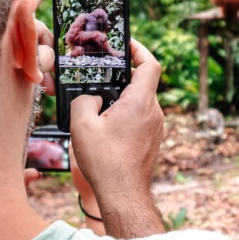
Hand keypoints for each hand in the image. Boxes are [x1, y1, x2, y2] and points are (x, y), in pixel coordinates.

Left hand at [17, 0, 67, 89]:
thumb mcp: (1, 43)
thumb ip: (27, 34)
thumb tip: (40, 40)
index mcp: (8, 13)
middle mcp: (11, 28)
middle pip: (41, 28)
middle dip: (42, 46)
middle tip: (28, 67)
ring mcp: (13, 48)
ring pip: (43, 49)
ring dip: (43, 64)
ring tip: (33, 80)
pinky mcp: (17, 67)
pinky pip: (40, 66)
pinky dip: (44, 75)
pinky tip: (45, 88)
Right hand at [69, 40, 164, 237]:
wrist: (123, 195)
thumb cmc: (105, 162)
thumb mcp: (82, 125)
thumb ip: (84, 100)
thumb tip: (92, 97)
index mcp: (141, 102)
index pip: (150, 64)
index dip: (140, 49)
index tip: (126, 44)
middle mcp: (154, 112)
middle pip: (143, 83)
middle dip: (122, 77)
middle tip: (102, 76)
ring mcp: (156, 128)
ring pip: (140, 103)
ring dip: (122, 99)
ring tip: (99, 107)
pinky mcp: (152, 141)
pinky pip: (140, 119)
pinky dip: (125, 115)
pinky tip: (106, 127)